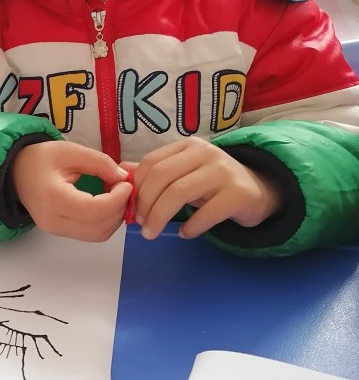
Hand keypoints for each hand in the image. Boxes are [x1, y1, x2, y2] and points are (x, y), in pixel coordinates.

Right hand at [12, 141, 130, 241]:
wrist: (16, 172)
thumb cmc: (41, 159)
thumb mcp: (71, 151)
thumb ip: (100, 162)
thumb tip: (123, 178)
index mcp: (53, 197)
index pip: (93, 210)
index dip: (117, 200)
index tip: (126, 183)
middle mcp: (53, 220)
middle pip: (98, 227)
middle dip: (119, 209)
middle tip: (124, 188)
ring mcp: (56, 230)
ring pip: (97, 235)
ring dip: (114, 218)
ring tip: (116, 196)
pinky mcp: (60, 233)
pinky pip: (91, 234)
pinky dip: (105, 222)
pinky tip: (107, 204)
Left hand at [128, 138, 282, 240]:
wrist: (258, 190)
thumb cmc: (213, 184)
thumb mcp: (183, 174)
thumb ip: (155, 173)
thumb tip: (122, 171)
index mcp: (188, 146)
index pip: (152, 163)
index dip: (137, 187)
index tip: (131, 208)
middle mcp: (206, 153)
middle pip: (162, 177)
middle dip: (145, 203)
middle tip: (141, 225)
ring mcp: (224, 171)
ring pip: (180, 192)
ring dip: (160, 217)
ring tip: (152, 233)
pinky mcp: (239, 193)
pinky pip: (207, 213)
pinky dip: (191, 227)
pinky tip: (185, 234)